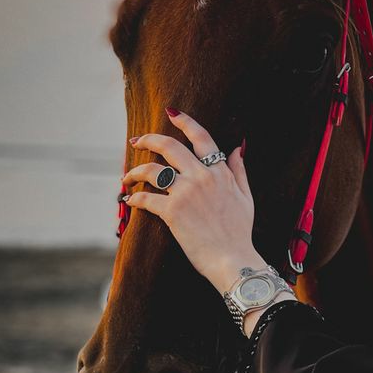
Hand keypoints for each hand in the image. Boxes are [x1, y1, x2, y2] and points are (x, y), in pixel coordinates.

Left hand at [121, 110, 267, 293]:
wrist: (232, 259)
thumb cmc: (239, 232)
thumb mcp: (245, 196)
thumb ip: (238, 170)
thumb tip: (236, 148)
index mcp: (219, 172)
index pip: (201, 137)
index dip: (185, 121)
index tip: (171, 113)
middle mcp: (201, 177)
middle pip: (169, 146)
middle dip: (148, 139)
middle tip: (136, 140)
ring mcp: (185, 193)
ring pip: (152, 170)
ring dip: (135, 171)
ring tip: (127, 176)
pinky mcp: (172, 212)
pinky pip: (145, 197)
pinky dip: (134, 196)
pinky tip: (130, 199)